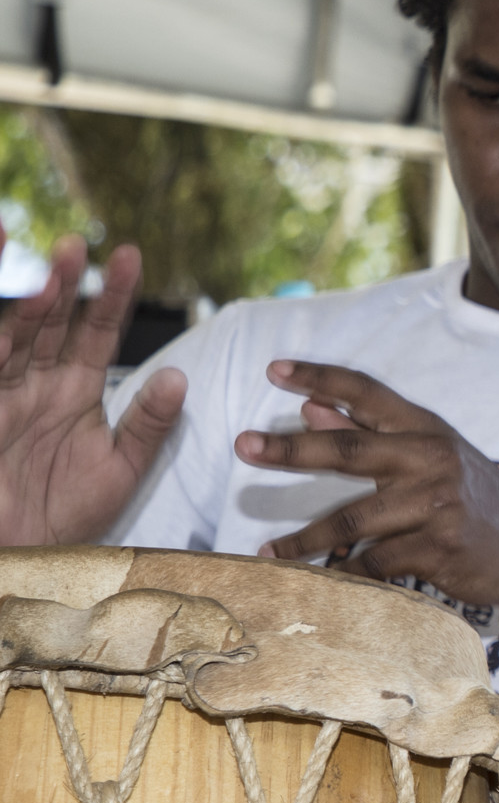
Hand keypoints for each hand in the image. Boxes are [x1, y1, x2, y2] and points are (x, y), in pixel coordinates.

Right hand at [0, 234, 184, 544]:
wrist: (25, 556)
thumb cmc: (70, 515)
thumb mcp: (122, 469)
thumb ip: (149, 424)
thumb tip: (178, 376)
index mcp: (76, 389)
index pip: (98, 330)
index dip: (113, 295)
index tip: (130, 256)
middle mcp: (38, 384)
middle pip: (52, 324)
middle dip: (64, 285)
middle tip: (78, 246)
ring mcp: (4, 398)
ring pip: (15, 340)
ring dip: (31, 309)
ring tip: (50, 277)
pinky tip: (5, 334)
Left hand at [238, 360, 498, 603]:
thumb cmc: (475, 497)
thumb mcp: (432, 455)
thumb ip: (372, 432)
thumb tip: (308, 408)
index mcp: (427, 430)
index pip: (368, 392)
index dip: (320, 376)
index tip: (274, 369)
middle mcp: (431, 459)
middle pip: (349, 449)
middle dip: (291, 449)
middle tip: (244, 445)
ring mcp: (437, 505)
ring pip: (353, 519)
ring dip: (305, 539)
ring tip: (268, 552)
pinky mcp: (439, 549)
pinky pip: (375, 563)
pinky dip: (346, 574)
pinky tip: (324, 582)